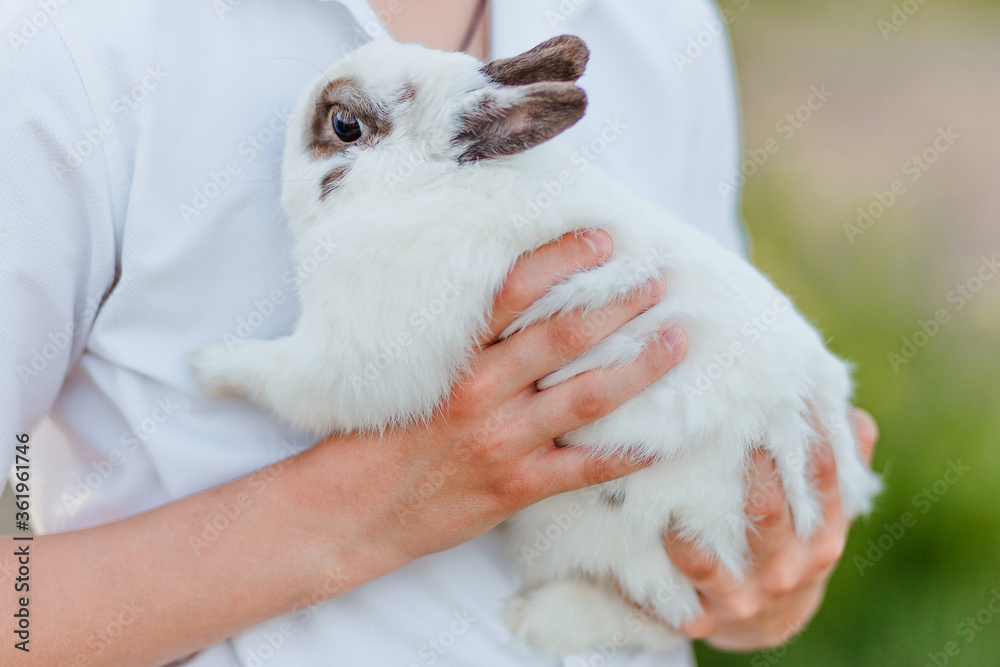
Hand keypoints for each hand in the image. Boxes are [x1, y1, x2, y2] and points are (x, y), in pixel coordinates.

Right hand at [308, 230, 688, 569]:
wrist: (349, 511)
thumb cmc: (372, 439)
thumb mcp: (405, 377)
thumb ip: (458, 349)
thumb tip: (513, 313)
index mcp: (453, 358)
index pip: (512, 292)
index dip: (561, 260)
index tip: (600, 241)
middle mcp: (481, 392)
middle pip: (563, 337)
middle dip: (618, 305)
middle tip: (657, 282)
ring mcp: (502, 441)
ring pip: (587, 397)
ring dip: (640, 367)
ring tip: (676, 342)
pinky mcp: (515, 488)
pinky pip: (585, 468)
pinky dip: (627, 453)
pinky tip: (662, 438)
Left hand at [661, 408, 878, 650]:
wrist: (771, 621)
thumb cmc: (793, 541)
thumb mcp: (825, 509)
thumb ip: (840, 461)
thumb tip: (849, 410)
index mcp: (823, 534)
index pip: (820, 475)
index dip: (805, 428)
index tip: (777, 386)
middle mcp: (787, 568)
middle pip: (765, 509)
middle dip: (741, 463)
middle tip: (711, 416)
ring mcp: (744, 596)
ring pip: (709, 557)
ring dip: (683, 517)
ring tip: (658, 474)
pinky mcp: (705, 617)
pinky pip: (671, 590)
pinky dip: (648, 564)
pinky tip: (630, 528)